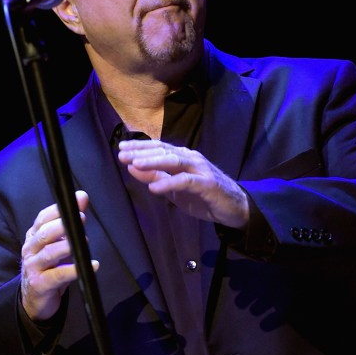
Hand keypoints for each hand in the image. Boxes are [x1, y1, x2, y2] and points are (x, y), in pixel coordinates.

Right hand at [20, 190, 98, 321]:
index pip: (43, 218)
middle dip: (63, 224)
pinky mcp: (40, 285)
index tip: (78, 201)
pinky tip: (91, 265)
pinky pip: (58, 276)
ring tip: (84, 241)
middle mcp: (30, 249)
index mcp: (34, 236)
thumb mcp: (58, 242)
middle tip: (82, 219)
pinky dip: (75, 270)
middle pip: (44, 233)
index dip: (59, 209)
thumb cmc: (49, 266)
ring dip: (68, 245)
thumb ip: (70, 220)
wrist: (34, 299)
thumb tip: (82, 197)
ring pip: (49, 253)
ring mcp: (33, 267)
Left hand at [117, 139, 248, 227]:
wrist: (234, 207)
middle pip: (164, 151)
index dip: (140, 147)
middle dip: (142, 152)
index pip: (158, 147)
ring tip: (135, 164)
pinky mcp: (207, 183)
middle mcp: (191, 158)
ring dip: (154, 162)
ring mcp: (200, 169)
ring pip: (174, 161)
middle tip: (122, 154)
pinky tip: (155, 188)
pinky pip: (186, 181)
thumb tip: (132, 168)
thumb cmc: (203, 196)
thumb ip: (156, 178)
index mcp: (183, 157)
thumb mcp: (175, 189)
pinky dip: (170, 183)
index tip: (121, 148)